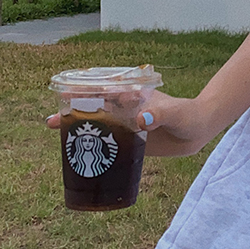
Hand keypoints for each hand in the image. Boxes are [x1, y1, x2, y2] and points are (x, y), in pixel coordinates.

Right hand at [45, 91, 213, 156]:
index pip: (103, 91)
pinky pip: (109, 146)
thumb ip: (160, 115)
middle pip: (93, 109)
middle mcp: (125, 110)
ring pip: (97, 127)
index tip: (63, 94)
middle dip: (71, 112)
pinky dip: (93, 149)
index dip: (83, 92)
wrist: (200, 130)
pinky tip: (79, 157)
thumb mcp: (176, 114)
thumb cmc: (189, 115)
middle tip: (49, 121)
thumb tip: (141, 120)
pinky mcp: (132, 143)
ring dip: (77, 129)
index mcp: (132, 97)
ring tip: (54, 134)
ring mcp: (127, 126)